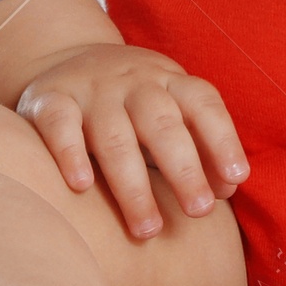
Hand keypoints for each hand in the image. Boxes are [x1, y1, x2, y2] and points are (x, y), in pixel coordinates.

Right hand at [14, 42, 249, 236]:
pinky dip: (70, 153)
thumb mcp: (169, 112)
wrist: (66, 57)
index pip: (203, 104)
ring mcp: (91, 89)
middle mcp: (134, 82)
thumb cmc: (132, 104)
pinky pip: (59, 124)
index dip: (222, 139)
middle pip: (162, 124)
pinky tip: (82, 186)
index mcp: (170, 83)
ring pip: (114, 135)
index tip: (236, 179)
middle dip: (183, 169)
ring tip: (147, 229)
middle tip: (198, 211)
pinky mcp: (49, 99)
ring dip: (132, 185)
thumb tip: (227, 188)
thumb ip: (199, 148)